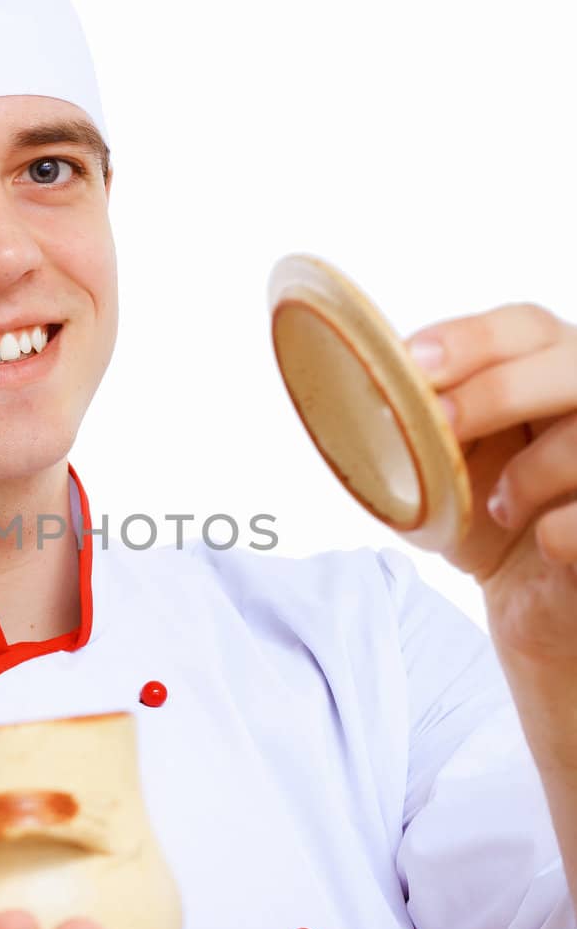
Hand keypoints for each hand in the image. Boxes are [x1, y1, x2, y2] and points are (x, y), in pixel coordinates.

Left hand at [404, 300, 576, 658]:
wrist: (530, 601)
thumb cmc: (489, 520)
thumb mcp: (448, 465)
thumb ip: (425, 424)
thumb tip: (371, 396)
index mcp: (550, 374)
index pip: (526, 327)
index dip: (473, 338)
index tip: (416, 363)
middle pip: (570, 363)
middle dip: (499, 390)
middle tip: (444, 423)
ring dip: (532, 470)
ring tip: (496, 506)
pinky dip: (561, 529)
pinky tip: (541, 541)